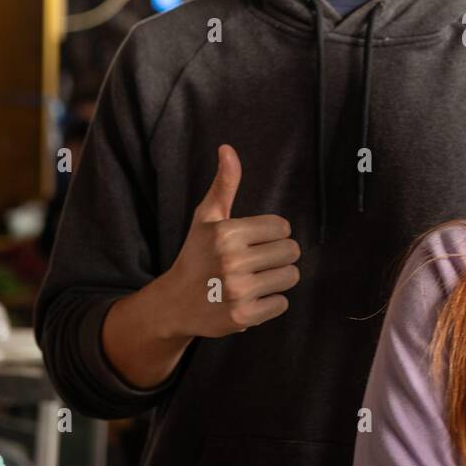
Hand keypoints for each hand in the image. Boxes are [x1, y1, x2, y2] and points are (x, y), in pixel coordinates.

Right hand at [160, 144, 299, 338]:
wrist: (174, 304)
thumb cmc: (197, 255)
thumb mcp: (206, 218)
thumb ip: (224, 184)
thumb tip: (227, 148)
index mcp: (227, 233)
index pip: (282, 227)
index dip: (272, 234)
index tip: (254, 241)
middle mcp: (232, 261)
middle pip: (291, 252)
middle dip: (278, 256)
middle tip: (257, 262)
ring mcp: (238, 291)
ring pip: (291, 277)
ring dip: (277, 279)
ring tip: (255, 279)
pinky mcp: (243, 317)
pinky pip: (282, 303)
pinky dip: (270, 302)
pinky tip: (251, 299)